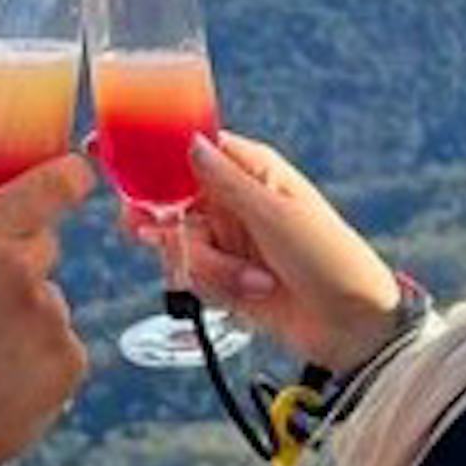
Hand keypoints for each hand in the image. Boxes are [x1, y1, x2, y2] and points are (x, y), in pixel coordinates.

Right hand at [0, 153, 92, 465]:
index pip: (53, 184)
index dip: (67, 178)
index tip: (73, 178)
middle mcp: (20, 268)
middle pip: (44, 246)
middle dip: (19, 266)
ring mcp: (51, 317)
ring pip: (49, 303)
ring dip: (26, 320)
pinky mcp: (69, 361)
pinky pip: (62, 347)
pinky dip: (39, 362)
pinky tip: (0, 381)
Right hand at [166, 130, 407, 378]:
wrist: (352, 325)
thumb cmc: (328, 257)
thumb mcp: (275, 214)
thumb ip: (224, 181)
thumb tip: (189, 141)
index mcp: (251, 170)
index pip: (190, 149)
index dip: (153, 156)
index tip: (114, 161)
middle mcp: (234, 201)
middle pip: (170, 199)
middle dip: (165, 223)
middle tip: (150, 232)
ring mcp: (228, 240)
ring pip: (180, 244)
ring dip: (211, 268)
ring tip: (255, 280)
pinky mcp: (225, 277)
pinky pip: (194, 277)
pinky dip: (217, 288)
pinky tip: (254, 292)